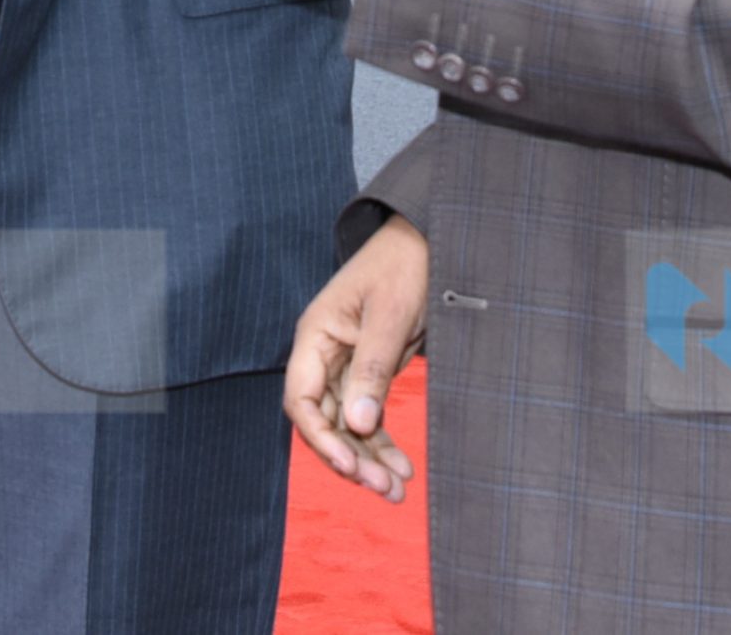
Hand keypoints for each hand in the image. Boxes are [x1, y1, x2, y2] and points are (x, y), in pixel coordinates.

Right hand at [287, 216, 426, 501]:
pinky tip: (401, 469)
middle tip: (383, 488)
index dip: (319, 438)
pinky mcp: (371, 371)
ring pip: (347, 424)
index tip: (350, 466)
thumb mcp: (391, 315)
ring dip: (368, 458)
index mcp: (315, 334)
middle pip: (323, 420)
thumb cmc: (405, 266)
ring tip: (396, 490)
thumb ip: (372, 368)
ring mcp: (346, 364)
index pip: (300, 399)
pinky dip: (382, 443)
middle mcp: (324, 353)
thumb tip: (356, 425)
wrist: (431, 239)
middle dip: (349, 458)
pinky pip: (368, 415)